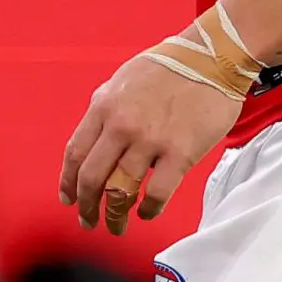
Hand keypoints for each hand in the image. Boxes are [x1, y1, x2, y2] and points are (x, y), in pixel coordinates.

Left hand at [57, 53, 241, 235]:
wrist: (214, 56)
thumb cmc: (171, 65)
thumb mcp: (125, 78)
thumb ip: (106, 108)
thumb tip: (94, 139)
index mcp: (105, 105)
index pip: (75, 153)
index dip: (68, 183)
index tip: (69, 199)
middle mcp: (122, 125)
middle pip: (92, 179)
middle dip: (87, 207)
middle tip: (89, 221)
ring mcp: (150, 141)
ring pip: (120, 192)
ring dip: (115, 215)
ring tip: (116, 225)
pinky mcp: (179, 153)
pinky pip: (156, 194)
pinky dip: (148, 210)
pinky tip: (146, 213)